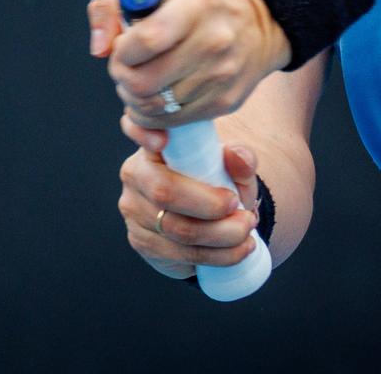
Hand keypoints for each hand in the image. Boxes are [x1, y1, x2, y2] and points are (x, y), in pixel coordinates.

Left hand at [88, 0, 288, 128]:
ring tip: (138, 83)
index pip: (146, 40)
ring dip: (134, 99)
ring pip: (154, 107)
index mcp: (195, 7)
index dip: (122, 51)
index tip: (121, 48)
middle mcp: (213, 43)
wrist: (254, 27)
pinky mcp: (223, 103)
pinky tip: (153, 98)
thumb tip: (99, 49)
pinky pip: (171, 122)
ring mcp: (220, 77)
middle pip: (144, 82)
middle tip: (125, 69)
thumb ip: (109, 6)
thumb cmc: (192, 8)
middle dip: (122, 78)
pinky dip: (151, 116)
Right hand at [114, 115, 261, 278]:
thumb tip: (238, 157)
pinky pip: (178, 253)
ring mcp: (133, 209)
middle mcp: (134, 173)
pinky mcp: (140, 240)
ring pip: (175, 229)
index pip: (136, 126)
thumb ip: (240, 160)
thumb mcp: (233, 171)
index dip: (142, 132)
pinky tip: (238, 249)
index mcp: (153, 144)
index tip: (162, 141)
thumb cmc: (217, 185)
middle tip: (244, 213)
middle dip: (211, 207)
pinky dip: (216, 255)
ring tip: (247, 231)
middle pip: (163, 190)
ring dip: (221, 236)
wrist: (207, 223)